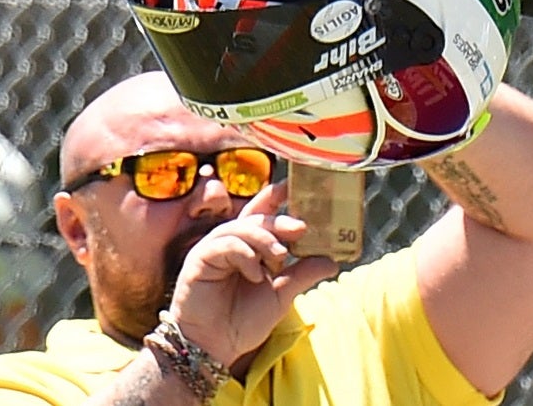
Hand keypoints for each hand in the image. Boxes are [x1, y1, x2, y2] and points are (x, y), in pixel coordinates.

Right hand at [167, 181, 339, 367]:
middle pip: (256, 217)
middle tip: (301, 228)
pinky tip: (256, 273)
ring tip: (280, 257)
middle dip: (280, 220)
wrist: (215, 347)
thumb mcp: (282, 294)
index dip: (276, 197)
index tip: (294, 186)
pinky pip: (224, 245)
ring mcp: (213, 250)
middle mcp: (231, 243)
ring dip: (265, 239)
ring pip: (241, 227)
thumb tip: (333, 261)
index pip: (263, 213)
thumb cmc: (243, 321)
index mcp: (250, 247)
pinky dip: (244, 255)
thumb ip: (303, 274)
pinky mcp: (199, 260)